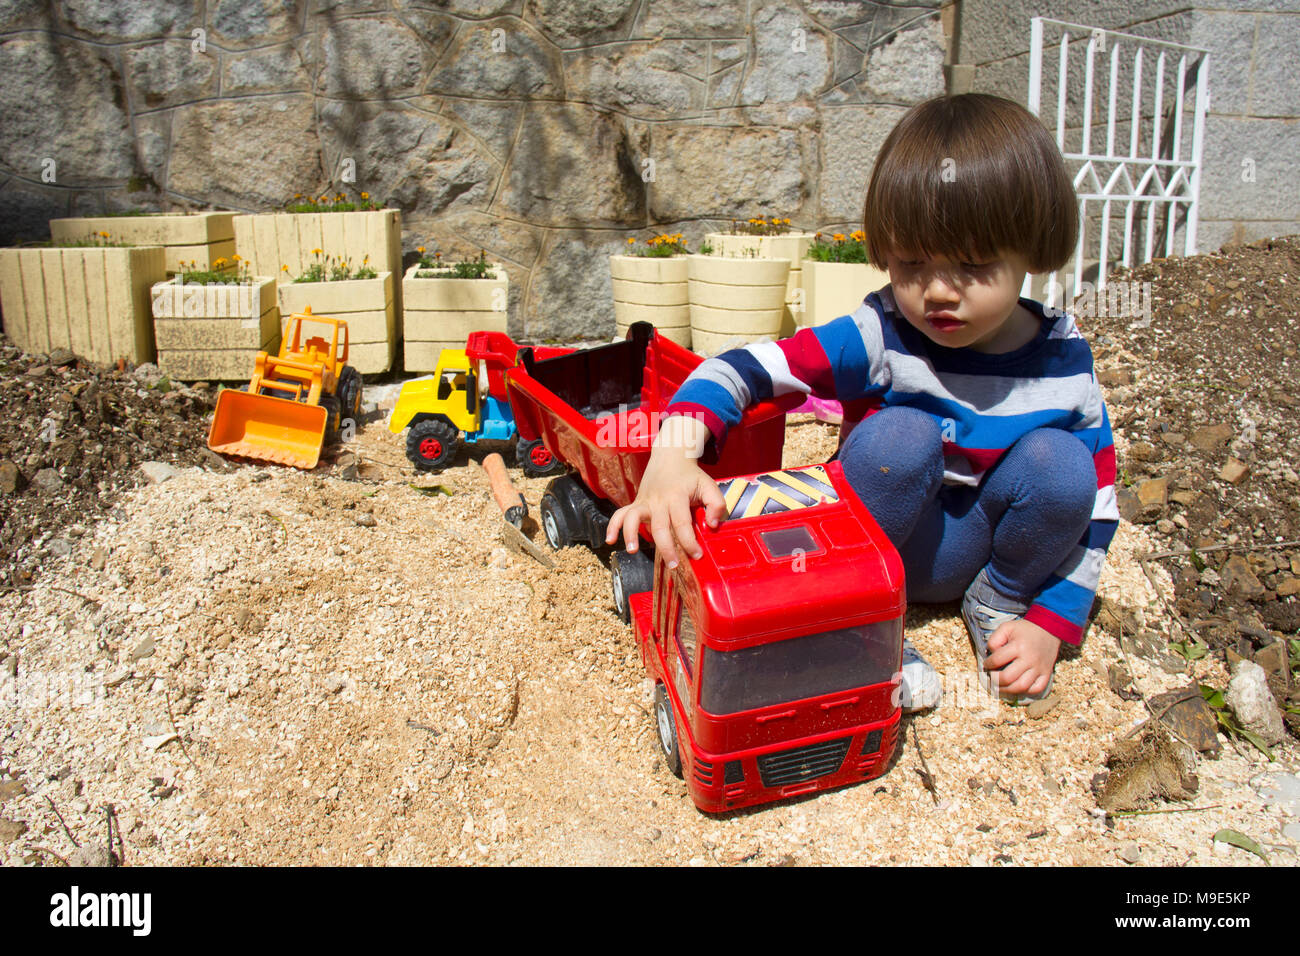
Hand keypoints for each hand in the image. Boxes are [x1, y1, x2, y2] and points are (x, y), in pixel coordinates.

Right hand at [603, 416, 724, 568]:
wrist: (670, 456)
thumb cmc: (690, 475)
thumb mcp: (708, 485)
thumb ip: (716, 504)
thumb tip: (712, 525)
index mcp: (676, 497)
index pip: (682, 523)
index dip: (689, 542)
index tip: (696, 555)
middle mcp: (658, 500)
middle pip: (659, 527)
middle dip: (666, 548)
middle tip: (674, 565)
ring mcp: (644, 502)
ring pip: (633, 518)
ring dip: (631, 534)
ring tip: (633, 551)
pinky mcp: (636, 503)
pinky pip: (620, 514)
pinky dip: (613, 526)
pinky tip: (611, 540)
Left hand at [983, 618, 1059, 696]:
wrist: (1048, 629)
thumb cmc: (1024, 629)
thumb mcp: (1006, 628)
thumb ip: (994, 640)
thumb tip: (990, 655)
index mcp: (1018, 646)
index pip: (997, 660)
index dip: (988, 664)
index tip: (986, 664)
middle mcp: (1030, 659)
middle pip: (1008, 678)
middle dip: (994, 680)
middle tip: (991, 677)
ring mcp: (1039, 668)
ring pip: (1021, 687)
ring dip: (1006, 689)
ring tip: (999, 686)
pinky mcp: (1047, 673)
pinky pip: (1036, 689)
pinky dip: (1025, 691)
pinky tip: (1016, 686)